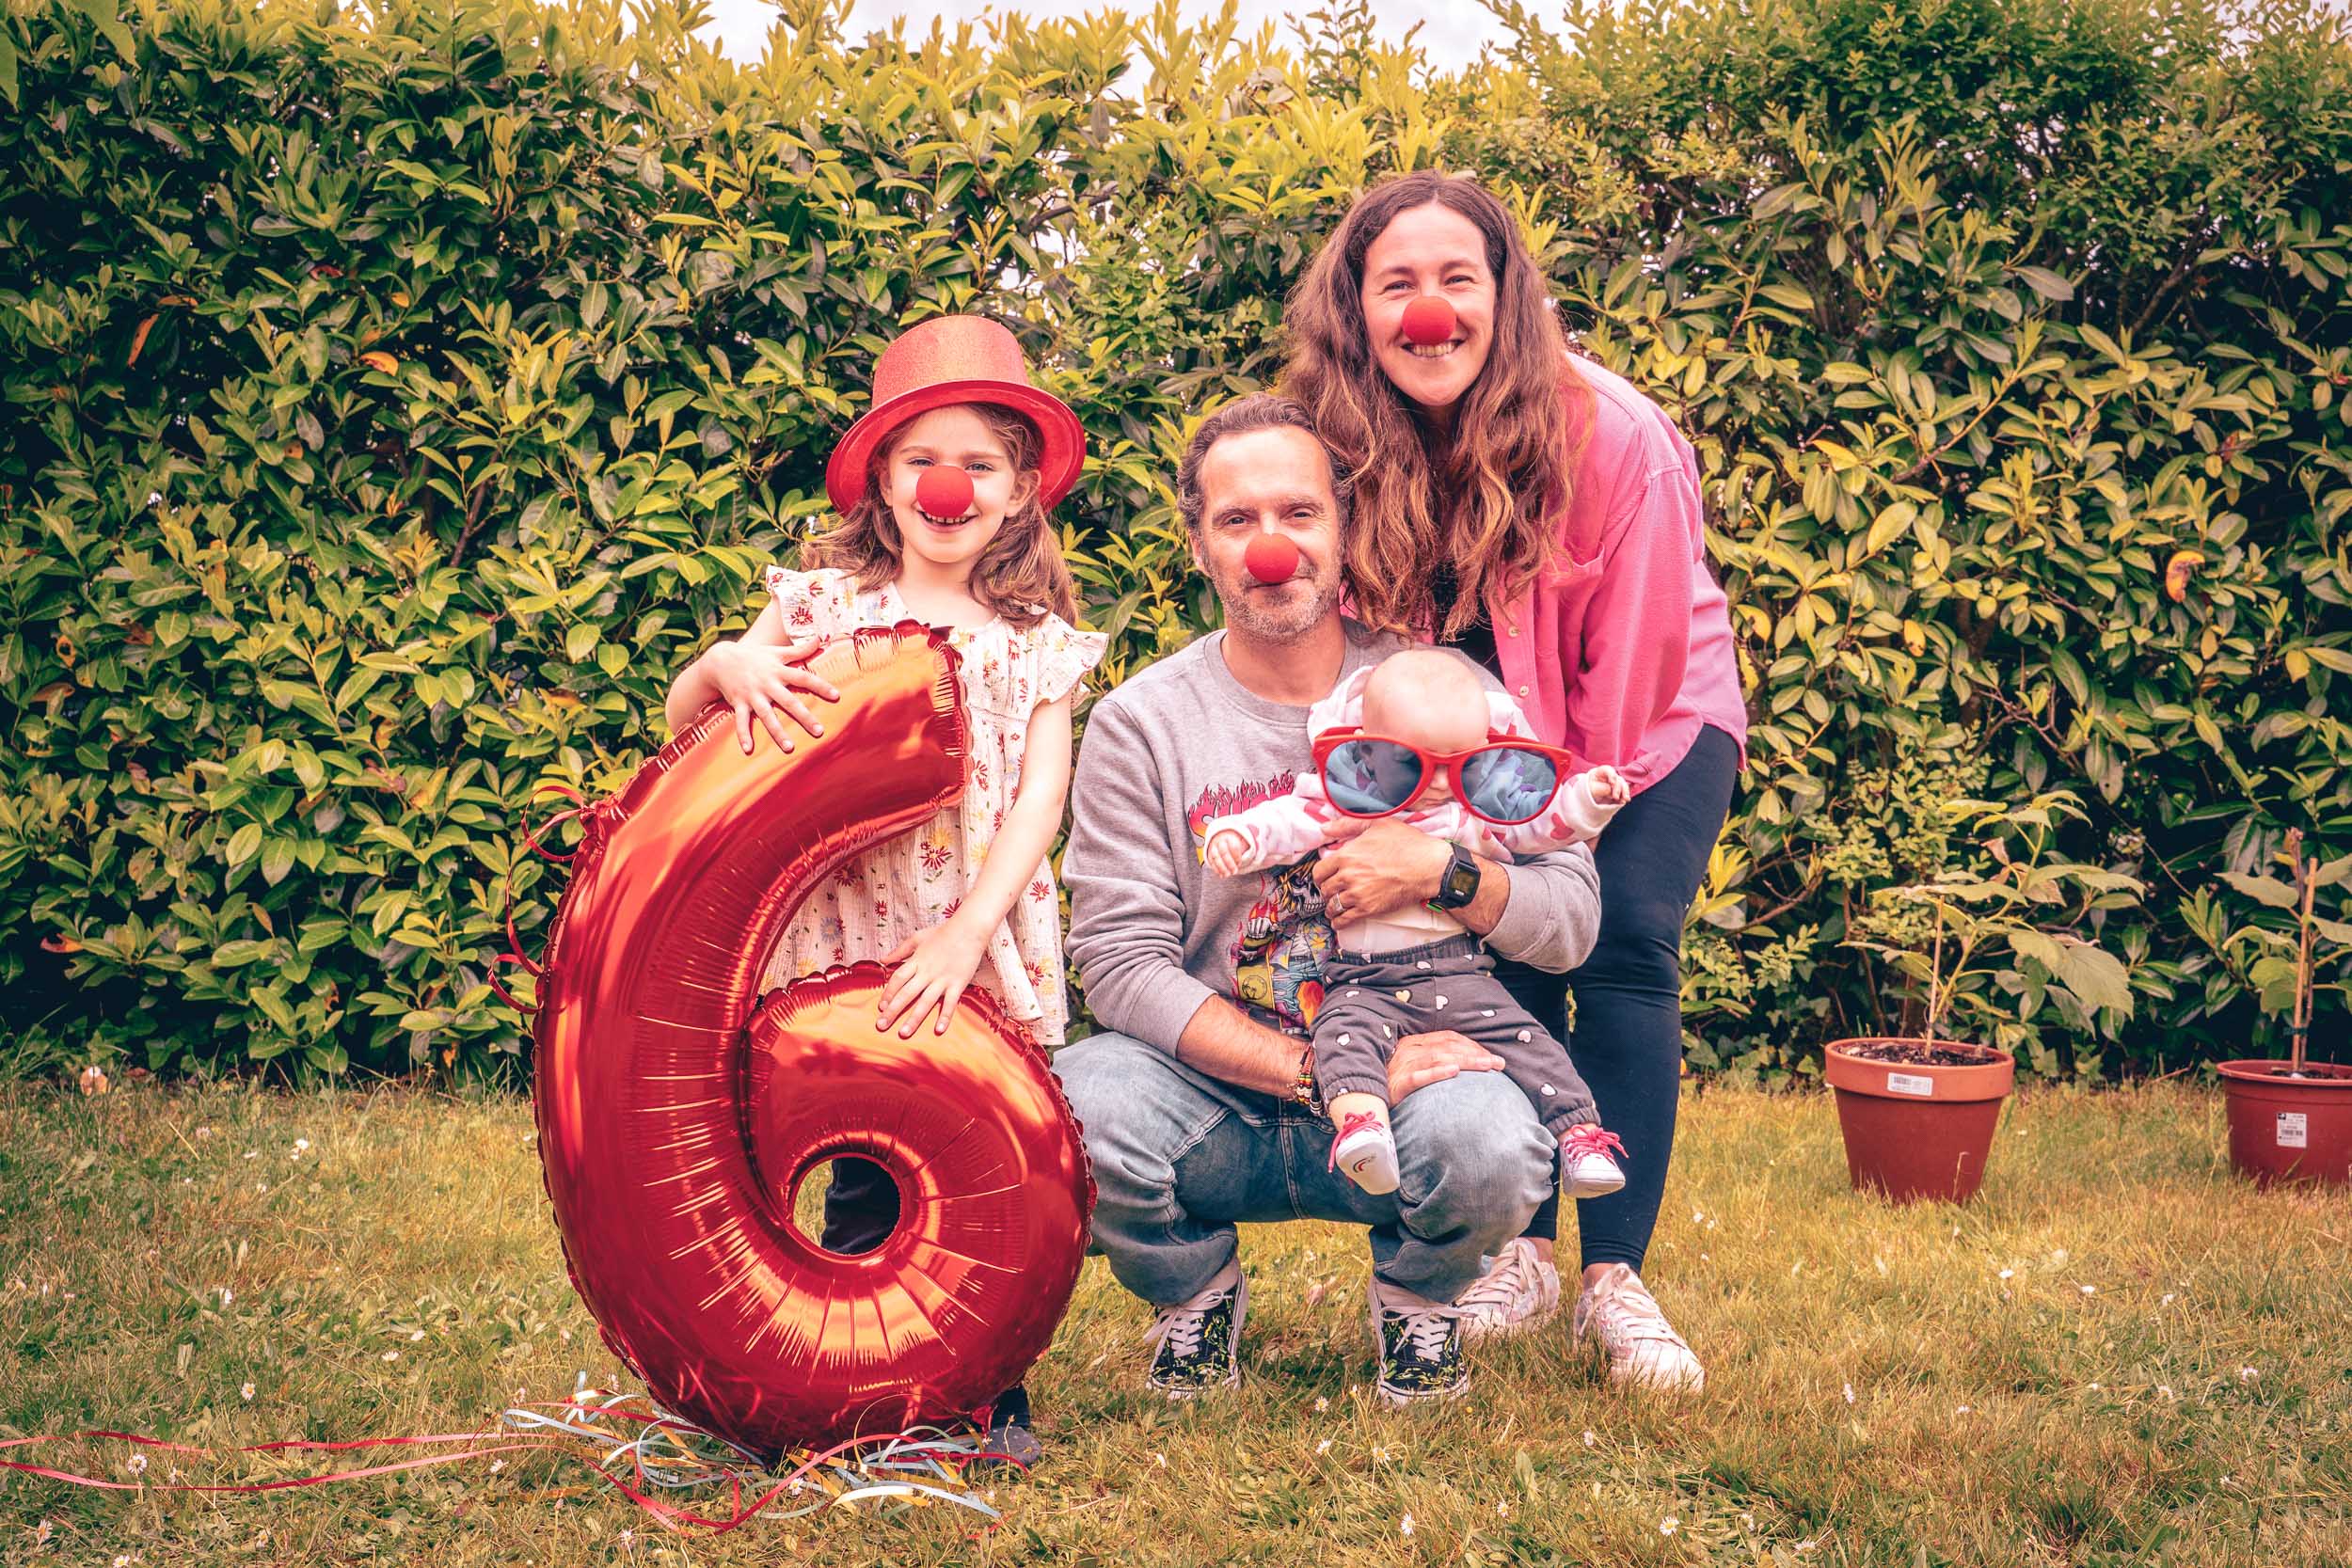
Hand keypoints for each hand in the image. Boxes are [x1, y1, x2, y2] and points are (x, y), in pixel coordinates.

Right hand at [704, 640, 840, 754]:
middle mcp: (767, 684)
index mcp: (778, 671)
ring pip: (767, 715)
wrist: (720, 659)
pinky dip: (743, 735)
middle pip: (788, 701)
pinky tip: (748, 749)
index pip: (803, 677)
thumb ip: (799, 649)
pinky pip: (741, 722)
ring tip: (789, 747)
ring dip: (777, 732)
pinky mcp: (738, 704)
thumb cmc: (754, 656)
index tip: (836, 696)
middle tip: (819, 731)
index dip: (820, 686)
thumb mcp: (776, 652)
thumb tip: (820, 638)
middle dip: (804, 716)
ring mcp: (752, 695)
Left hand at [876, 917, 990, 1036]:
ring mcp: (943, 979)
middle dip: (893, 1011)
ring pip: (925, 1002)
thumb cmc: (943, 932)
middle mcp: (927, 972)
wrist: (969, 929)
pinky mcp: (958, 984)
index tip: (881, 1007)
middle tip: (881, 1025)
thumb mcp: (918, 937)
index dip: (888, 994)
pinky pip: (950, 1003)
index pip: (897, 980)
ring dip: (914, 1019)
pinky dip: (945, 1016)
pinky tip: (939, 1030)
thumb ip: (900, 950)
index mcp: (916, 961)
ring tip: (904, 1033)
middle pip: (906, 994)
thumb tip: (882, 960)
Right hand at [1205, 830, 1249, 876]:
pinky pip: (1211, 861)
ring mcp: (1213, 847)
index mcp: (1229, 838)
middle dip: (1229, 863)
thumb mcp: (1240, 843)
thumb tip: (1246, 859)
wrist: (1221, 838)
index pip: (1233, 846)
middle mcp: (1220, 841)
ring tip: (1227, 875)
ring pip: (1215, 857)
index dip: (1237, 857)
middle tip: (1234, 871)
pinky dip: (1216, 869)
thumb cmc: (1232, 843)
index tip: (1239, 863)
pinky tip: (1221, 874)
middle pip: (1224, 852)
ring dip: (1221, 868)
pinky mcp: (1209, 854)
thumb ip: (1243, 851)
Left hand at [1312, 818, 1450, 925]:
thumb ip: (1347, 825)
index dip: (1320, 875)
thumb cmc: (1407, 843)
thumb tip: (1325, 828)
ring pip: (1332, 905)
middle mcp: (1348, 876)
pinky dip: (1338, 922)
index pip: (1319, 871)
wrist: (1428, 866)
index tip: (1324, 877)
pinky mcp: (1369, 909)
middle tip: (1331, 891)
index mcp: (1347, 856)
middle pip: (1325, 889)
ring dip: (1331, 907)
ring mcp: (1358, 894)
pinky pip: (1345, 919)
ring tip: (1333, 907)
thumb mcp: (1377, 824)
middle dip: (1326, 891)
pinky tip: (1338, 920)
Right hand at [1386, 1030, 1506, 1102]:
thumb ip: (1434, 1064)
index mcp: (1414, 1043)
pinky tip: (1454, 1072)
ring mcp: (1401, 1065)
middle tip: (1498, 1064)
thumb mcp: (1414, 1070)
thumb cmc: (1394, 1088)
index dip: (1472, 1046)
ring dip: (1465, 1061)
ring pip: (1437, 1057)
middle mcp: (1408, 1050)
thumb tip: (1463, 1068)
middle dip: (1476, 1053)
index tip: (1492, 1058)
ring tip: (1486, 1067)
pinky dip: (1437, 1072)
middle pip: (1447, 1046)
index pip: (1448, 1038)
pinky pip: (1418, 1076)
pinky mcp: (1396, 1084)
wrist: (1365, 1102)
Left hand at [1588, 766, 1630, 806]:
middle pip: (1617, 779)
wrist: (1588, 795)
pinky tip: (1624, 801)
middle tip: (1615, 797)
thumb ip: (1601, 788)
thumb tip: (1610, 790)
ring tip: (1624, 799)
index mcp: (1601, 772)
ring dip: (1624, 792)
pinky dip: (1624, 796)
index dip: (1611, 775)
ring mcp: (1615, 783)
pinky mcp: (1618, 790)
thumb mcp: (1591, 788)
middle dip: (1618, 788)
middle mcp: (1610, 776)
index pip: (1607, 770)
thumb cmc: (1587, 789)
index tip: (1612, 783)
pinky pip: (1623, 792)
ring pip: (1623, 785)